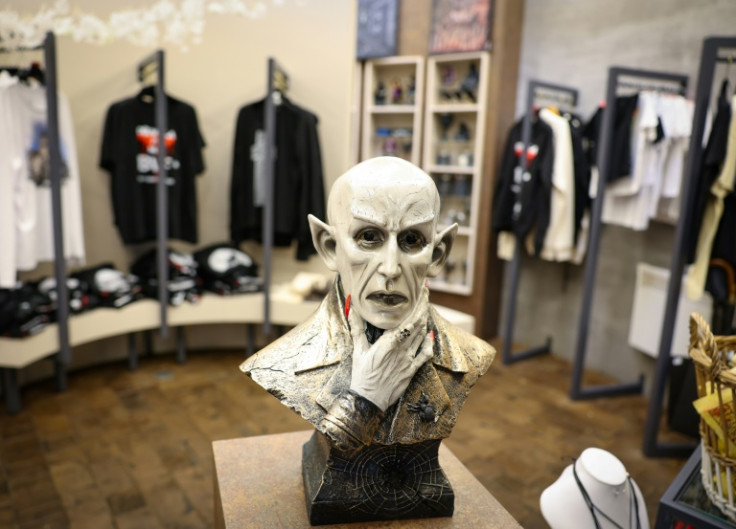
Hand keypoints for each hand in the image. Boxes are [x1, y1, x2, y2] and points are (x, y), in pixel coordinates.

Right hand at [348, 287, 433, 410]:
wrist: (368, 400)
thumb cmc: (361, 374)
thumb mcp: (358, 349)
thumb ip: (357, 327)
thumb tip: (351, 307)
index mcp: (388, 342)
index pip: (408, 318)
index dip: (417, 304)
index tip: (422, 291)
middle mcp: (401, 349)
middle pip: (418, 324)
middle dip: (423, 307)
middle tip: (426, 293)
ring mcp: (408, 360)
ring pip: (421, 336)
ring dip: (425, 321)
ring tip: (425, 308)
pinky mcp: (411, 370)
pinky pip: (425, 354)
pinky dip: (428, 343)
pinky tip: (429, 334)